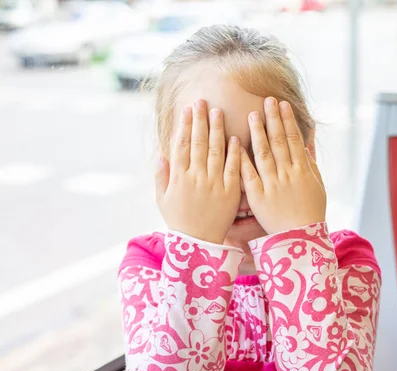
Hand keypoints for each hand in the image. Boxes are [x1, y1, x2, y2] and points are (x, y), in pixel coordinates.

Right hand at [156, 100, 240, 243]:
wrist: (198, 244)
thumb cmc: (179, 221)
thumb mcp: (162, 199)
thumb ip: (161, 176)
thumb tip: (161, 154)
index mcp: (179, 177)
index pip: (181, 144)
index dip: (184, 125)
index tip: (187, 109)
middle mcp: (196, 177)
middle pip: (198, 142)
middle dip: (200, 120)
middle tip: (203, 101)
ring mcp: (214, 184)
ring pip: (216, 151)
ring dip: (217, 129)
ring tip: (218, 112)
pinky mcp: (230, 192)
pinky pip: (233, 168)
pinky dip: (234, 152)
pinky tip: (235, 137)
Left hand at [240, 97, 325, 234]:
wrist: (300, 238)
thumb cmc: (310, 212)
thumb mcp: (318, 185)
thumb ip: (312, 162)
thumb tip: (309, 140)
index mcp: (302, 170)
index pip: (293, 139)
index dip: (287, 121)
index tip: (282, 104)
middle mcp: (288, 174)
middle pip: (279, 142)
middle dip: (273, 119)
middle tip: (266, 100)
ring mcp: (272, 185)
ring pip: (264, 154)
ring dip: (258, 133)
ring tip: (252, 114)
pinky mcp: (258, 197)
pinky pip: (249, 175)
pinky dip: (242, 159)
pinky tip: (236, 144)